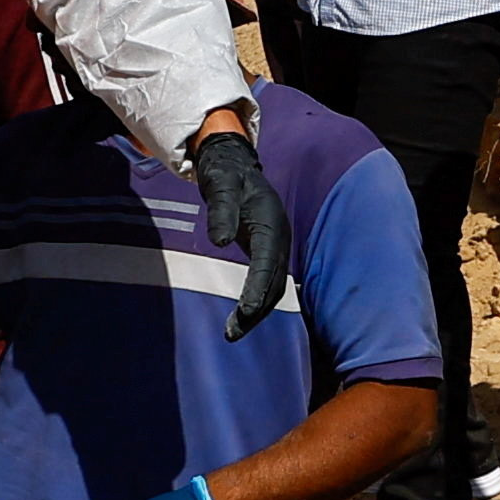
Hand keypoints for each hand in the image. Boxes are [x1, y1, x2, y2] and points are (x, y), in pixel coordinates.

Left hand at [189, 124, 291, 342]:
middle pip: (274, 283)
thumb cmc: (226, 176)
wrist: (235, 166)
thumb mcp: (220, 186)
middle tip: (232, 333)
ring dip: (256, 312)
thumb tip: (219, 242)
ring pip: (273, 287)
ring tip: (233, 332)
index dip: (257, 288)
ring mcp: (276, 247)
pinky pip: (267, 283)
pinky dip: (257, 302)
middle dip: (256, 311)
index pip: (268, 262)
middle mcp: (279, 238)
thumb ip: (220, 212)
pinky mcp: (268, 252)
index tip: (246, 311)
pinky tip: (242, 317)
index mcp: (271, 223)